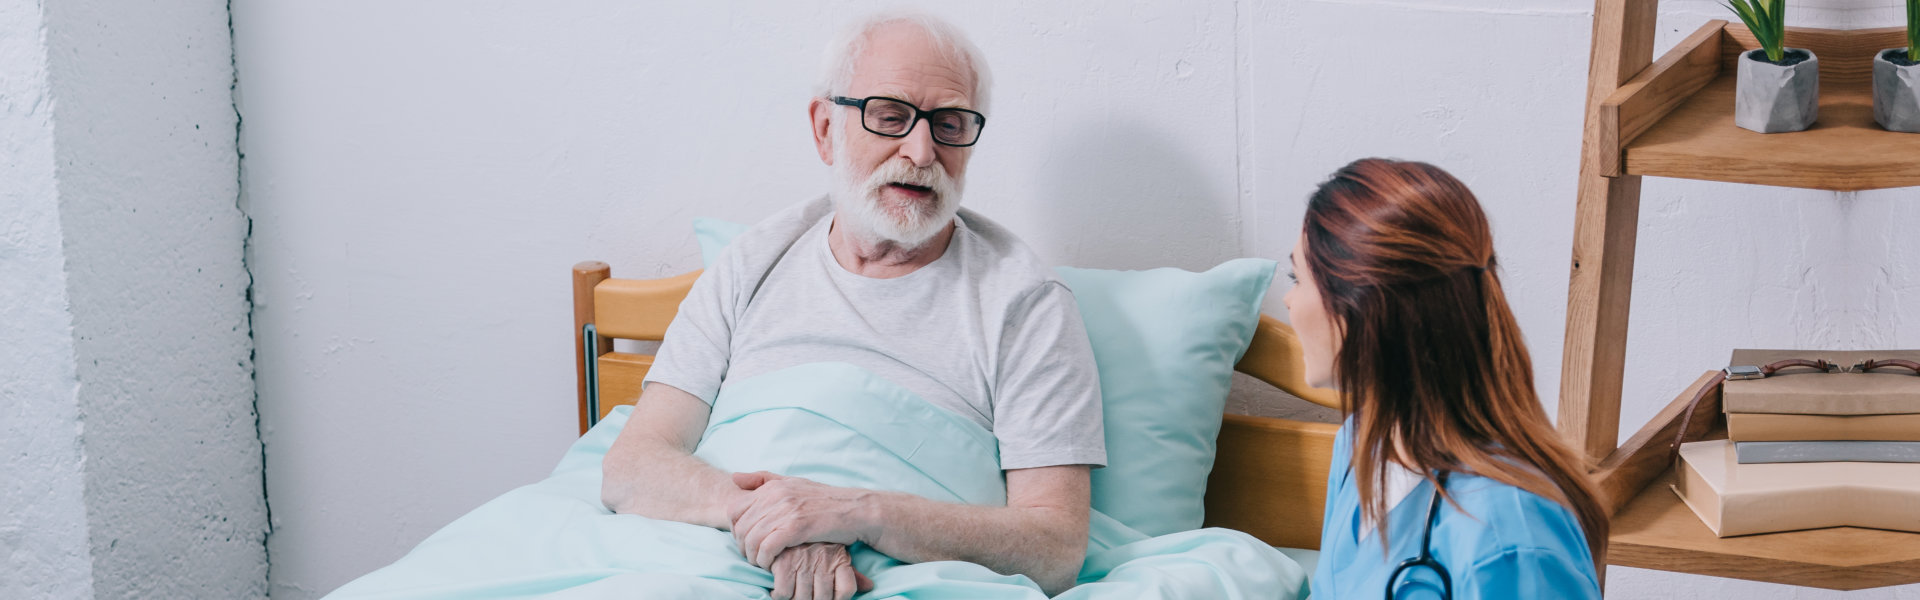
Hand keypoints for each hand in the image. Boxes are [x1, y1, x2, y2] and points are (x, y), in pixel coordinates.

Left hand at [729, 472, 877, 567]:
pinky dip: (765, 559)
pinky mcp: (796, 527)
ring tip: (762, 563)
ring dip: (753, 556)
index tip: (747, 541)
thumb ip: (763, 480)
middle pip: (740, 527)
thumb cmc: (825, 501)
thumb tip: (734, 477)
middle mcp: (776, 495)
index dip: (735, 529)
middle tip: (753, 556)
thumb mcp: (793, 483)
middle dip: (742, 547)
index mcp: (772, 486)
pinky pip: (767, 547)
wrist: (857, 511)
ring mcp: (786, 510)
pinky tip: (771, 565)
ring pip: (751, 539)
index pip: (734, 509)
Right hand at [767, 543, 873, 599]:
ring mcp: (804, 561)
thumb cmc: (813, 542)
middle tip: (807, 594)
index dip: (838, 599)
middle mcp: (824, 560)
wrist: (787, 518)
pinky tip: (779, 589)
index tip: (829, 597)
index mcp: (839, 558)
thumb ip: (850, 572)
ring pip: (803, 598)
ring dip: (795, 599)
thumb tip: (869, 586)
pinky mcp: (783, 562)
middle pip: (823, 599)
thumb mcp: (835, 553)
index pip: (846, 591)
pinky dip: (779, 595)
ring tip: (792, 593)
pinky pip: (784, 593)